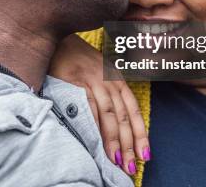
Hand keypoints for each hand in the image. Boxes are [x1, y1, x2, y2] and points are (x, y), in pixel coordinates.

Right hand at [49, 34, 149, 174]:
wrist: (59, 39)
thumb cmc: (79, 59)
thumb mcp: (100, 72)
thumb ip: (109, 94)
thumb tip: (116, 126)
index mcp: (117, 79)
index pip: (133, 111)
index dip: (141, 134)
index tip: (145, 155)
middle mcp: (109, 79)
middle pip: (123, 116)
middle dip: (128, 144)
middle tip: (130, 166)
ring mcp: (93, 79)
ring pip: (108, 114)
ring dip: (112, 139)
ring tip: (115, 159)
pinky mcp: (77, 81)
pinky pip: (88, 106)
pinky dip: (93, 125)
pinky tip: (95, 141)